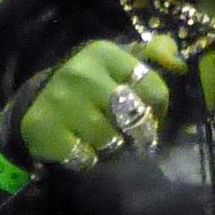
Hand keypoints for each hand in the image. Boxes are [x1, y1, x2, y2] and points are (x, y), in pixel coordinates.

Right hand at [18, 34, 180, 171]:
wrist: (37, 106)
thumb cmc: (89, 87)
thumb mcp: (117, 64)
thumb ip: (152, 56)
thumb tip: (177, 62)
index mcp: (103, 53)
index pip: (152, 88)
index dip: (157, 109)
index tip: (149, 116)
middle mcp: (81, 73)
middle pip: (133, 115)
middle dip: (138, 133)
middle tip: (133, 140)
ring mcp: (61, 101)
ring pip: (110, 139)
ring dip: (113, 149)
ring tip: (107, 145)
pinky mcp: (45, 129)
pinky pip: (85, 157)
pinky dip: (90, 161)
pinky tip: (84, 151)